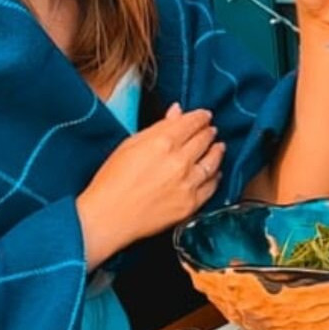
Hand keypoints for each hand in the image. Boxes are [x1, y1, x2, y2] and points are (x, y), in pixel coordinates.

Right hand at [76, 104, 224, 268]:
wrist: (109, 217)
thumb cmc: (112, 182)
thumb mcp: (130, 145)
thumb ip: (158, 127)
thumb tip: (176, 112)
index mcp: (163, 142)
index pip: (192, 123)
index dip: (201, 117)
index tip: (204, 115)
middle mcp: (180, 161)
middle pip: (204, 140)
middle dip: (209, 132)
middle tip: (211, 130)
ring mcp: (188, 183)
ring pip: (213, 162)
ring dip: (217, 151)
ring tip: (219, 147)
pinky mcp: (191, 203)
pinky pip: (211, 186)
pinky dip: (215, 176)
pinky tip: (215, 173)